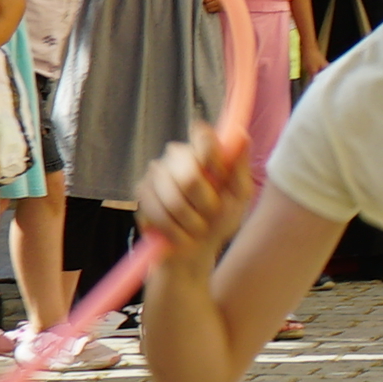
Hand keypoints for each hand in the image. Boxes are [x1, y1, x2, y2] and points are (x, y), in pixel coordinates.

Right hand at [135, 131, 258, 261]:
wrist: (198, 247)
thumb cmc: (222, 216)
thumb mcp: (239, 194)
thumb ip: (239, 166)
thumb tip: (241, 134)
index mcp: (203, 149)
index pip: (203, 137)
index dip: (213, 158)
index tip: (221, 178)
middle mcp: (177, 154)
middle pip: (190, 176)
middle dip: (206, 203)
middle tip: (212, 213)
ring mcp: (156, 171)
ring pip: (174, 198)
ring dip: (191, 221)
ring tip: (197, 226)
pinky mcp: (141, 191)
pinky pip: (157, 211)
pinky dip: (174, 229)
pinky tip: (180, 232)